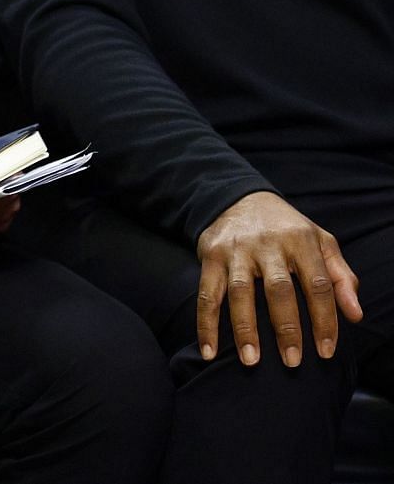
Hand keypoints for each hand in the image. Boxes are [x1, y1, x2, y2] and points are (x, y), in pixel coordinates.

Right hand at [196, 191, 361, 367]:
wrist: (239, 198)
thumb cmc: (288, 230)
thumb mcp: (321, 242)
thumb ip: (340, 277)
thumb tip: (355, 315)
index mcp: (301, 241)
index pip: (318, 284)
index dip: (324, 319)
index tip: (326, 350)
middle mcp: (268, 244)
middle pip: (279, 290)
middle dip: (286, 328)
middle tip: (292, 362)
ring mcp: (237, 249)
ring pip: (240, 292)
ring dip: (244, 329)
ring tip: (251, 360)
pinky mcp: (211, 255)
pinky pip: (207, 293)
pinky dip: (206, 323)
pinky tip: (209, 350)